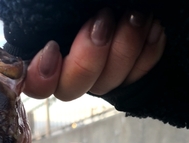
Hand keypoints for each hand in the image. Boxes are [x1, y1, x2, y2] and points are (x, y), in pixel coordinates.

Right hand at [24, 8, 165, 100]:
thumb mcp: (57, 3)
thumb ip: (47, 15)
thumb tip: (39, 21)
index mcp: (45, 52)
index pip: (34, 82)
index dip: (40, 76)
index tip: (53, 48)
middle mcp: (68, 66)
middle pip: (70, 88)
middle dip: (88, 59)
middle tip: (104, 20)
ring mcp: (99, 72)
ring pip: (106, 84)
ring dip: (124, 50)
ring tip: (137, 16)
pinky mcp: (128, 71)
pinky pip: (137, 77)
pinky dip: (147, 54)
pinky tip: (155, 30)